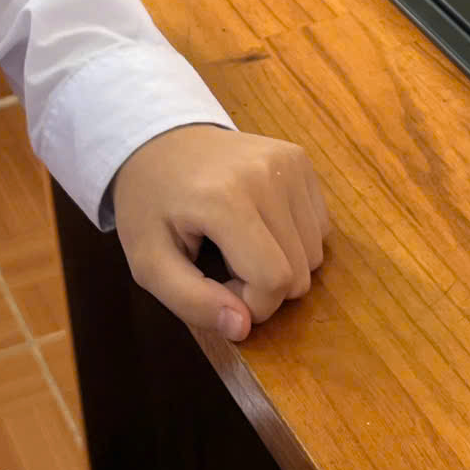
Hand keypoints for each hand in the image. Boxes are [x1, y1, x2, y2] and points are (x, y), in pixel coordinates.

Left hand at [112, 125, 330, 341]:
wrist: (159, 141)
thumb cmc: (150, 206)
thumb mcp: (149, 263)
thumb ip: (191, 302)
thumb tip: (243, 327)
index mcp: (224, 199)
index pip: (273, 280)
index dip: (250, 304)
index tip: (217, 287)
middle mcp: (266, 174)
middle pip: (299, 273)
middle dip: (264, 288)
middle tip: (225, 266)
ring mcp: (289, 162)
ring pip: (315, 255)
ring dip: (282, 265)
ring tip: (240, 244)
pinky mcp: (301, 159)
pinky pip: (320, 227)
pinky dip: (294, 241)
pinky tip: (260, 225)